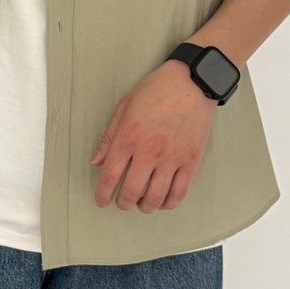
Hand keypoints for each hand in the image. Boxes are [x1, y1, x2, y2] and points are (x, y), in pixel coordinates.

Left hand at [90, 60, 217, 212]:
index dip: (103, 194)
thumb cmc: (157, 90)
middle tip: (122, 203)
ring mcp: (171, 159)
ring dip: (145, 207)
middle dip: (123, 203)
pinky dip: (169, 203)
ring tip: (141, 204)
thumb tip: (96, 162)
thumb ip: (109, 137)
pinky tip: (163, 202)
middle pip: (131, 192)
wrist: (192, 82)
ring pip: (155, 197)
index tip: (101, 201)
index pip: (110, 176)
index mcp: (128, 138)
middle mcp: (148, 152)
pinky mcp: (190, 161)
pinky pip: (179, 192)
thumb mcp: (125, 107)